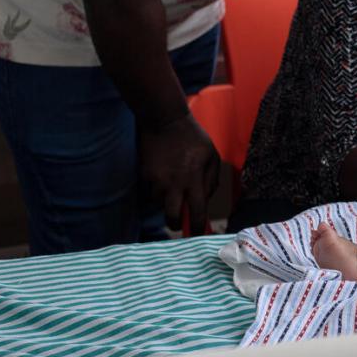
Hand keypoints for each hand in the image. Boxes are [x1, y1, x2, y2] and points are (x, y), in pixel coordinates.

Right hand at [138, 113, 219, 232]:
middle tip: (178, 222)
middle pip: (171, 217)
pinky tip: (162, 177)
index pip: (196, 212)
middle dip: (175, 224)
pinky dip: (156, 190)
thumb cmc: (194, 138)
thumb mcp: (211, 156)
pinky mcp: (144, 176)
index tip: (197, 235)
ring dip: (166, 203)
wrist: (165, 121)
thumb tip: (206, 200)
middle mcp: (174, 184)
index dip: (197, 228)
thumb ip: (211, 181)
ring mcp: (157, 181)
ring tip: (172, 187)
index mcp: (194, 180)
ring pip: (159, 204)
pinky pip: (150, 192)